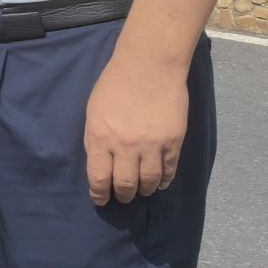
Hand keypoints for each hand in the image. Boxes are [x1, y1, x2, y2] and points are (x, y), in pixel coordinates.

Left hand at [84, 51, 186, 204]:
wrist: (149, 67)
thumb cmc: (115, 85)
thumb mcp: (93, 112)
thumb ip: (95, 139)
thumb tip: (99, 163)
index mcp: (100, 138)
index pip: (99, 178)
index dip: (99, 194)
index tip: (101, 199)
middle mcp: (126, 147)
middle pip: (125, 184)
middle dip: (123, 195)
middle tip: (123, 197)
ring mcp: (152, 145)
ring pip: (150, 181)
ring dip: (144, 190)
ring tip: (141, 190)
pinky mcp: (174, 142)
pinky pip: (170, 170)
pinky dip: (165, 180)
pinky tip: (161, 183)